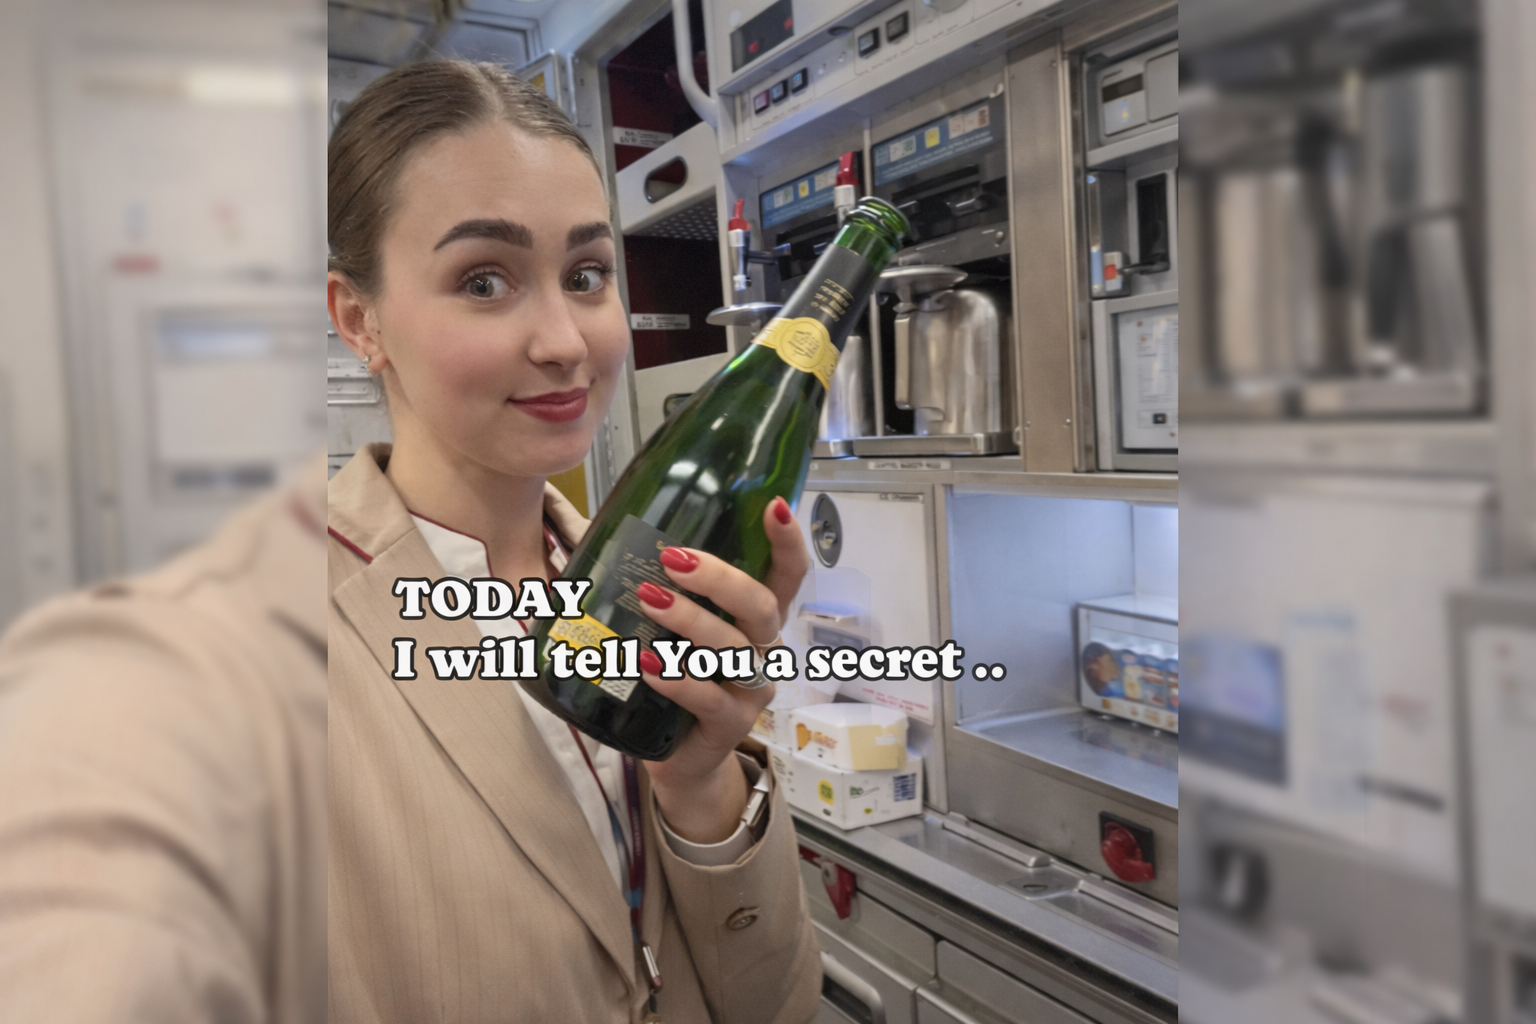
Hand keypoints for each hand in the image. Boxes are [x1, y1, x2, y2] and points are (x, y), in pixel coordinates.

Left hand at [636, 495, 809, 843]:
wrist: (680, 760)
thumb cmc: (676, 679)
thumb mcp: (675, 630)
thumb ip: (660, 587)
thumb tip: (597, 531)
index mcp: (757, 618)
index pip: (788, 574)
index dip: (788, 540)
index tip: (773, 506)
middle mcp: (763, 650)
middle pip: (761, 605)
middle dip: (720, 579)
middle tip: (673, 560)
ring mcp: (751, 691)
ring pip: (734, 650)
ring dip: (692, 621)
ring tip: (650, 600)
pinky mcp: (728, 726)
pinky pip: (709, 699)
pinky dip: (679, 679)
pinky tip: (648, 664)